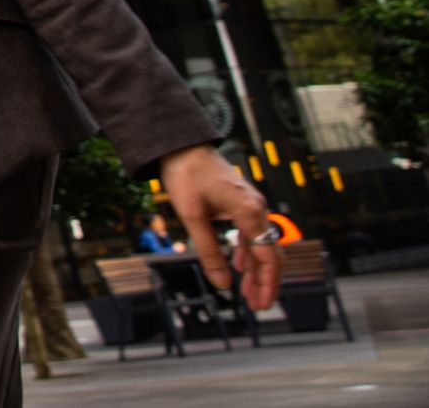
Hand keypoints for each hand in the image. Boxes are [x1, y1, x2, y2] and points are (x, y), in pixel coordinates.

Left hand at [159, 144, 281, 310]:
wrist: (182, 146)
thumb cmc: (186, 176)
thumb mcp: (192, 217)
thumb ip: (208, 252)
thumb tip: (222, 284)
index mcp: (250, 213)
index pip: (268, 258)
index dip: (267, 284)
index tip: (262, 305)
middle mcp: (257, 209)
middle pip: (271, 253)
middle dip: (265, 282)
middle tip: (256, 306)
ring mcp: (251, 205)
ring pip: (261, 244)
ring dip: (255, 270)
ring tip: (247, 293)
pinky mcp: (242, 203)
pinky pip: (251, 233)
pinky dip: (247, 252)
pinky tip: (239, 267)